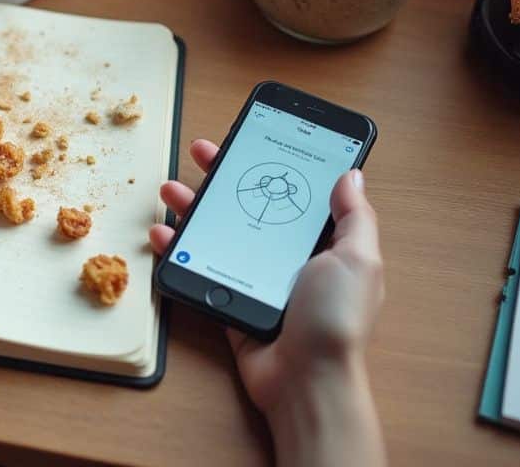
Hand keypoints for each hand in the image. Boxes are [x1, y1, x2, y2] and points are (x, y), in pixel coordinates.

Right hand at [150, 139, 384, 465]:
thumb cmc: (335, 319)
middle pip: (252, 206)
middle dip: (225, 177)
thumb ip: (354, 216)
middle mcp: (290, 258)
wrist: (304, 380)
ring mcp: (258, 279)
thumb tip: (351, 174)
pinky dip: (178, 249)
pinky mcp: (231, 300)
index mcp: (325, 245)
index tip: (252, 140)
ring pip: (221, 232)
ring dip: (194, 207)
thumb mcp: (357, 259)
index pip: (298, 194)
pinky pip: (201, 267)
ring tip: (170, 190)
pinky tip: (162, 234)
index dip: (275, 165)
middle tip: (202, 153)